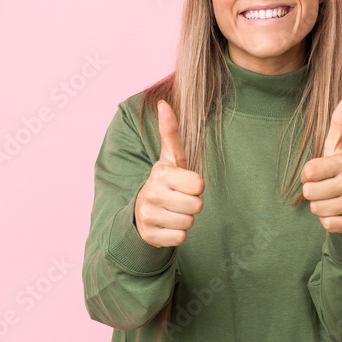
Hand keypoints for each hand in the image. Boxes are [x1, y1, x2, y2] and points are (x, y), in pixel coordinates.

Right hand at [134, 99, 203, 246]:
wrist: (142, 211)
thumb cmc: (166, 181)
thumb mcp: (170, 158)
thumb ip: (171, 132)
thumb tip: (163, 102)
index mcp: (161, 173)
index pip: (199, 184)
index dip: (196, 186)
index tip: (185, 183)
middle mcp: (152, 193)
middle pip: (196, 205)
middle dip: (192, 204)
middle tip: (179, 199)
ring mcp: (149, 216)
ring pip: (189, 222)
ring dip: (185, 219)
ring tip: (172, 211)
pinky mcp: (150, 235)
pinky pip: (180, 238)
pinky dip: (177, 234)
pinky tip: (167, 225)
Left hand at [300, 94, 341, 232]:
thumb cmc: (341, 172)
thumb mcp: (338, 149)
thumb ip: (339, 123)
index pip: (308, 171)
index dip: (308, 174)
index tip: (318, 173)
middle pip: (309, 192)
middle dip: (313, 192)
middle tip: (326, 188)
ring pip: (316, 209)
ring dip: (321, 207)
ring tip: (333, 200)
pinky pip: (326, 224)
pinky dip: (329, 221)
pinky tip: (339, 212)